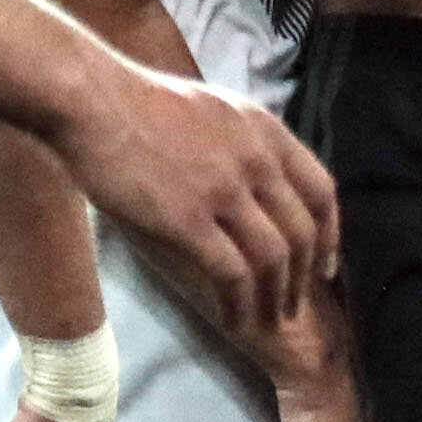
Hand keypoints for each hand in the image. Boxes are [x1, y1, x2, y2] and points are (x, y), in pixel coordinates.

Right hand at [61, 60, 333, 348]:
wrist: (91, 100)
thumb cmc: (138, 102)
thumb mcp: (213, 110)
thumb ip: (242, 143)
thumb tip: (253, 180)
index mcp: (266, 131)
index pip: (321, 191)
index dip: (330, 236)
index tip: (325, 267)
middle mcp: (256, 160)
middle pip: (302, 232)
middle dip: (303, 278)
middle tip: (293, 306)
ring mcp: (225, 191)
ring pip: (273, 259)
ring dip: (275, 298)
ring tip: (268, 321)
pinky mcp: (189, 219)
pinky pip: (232, 274)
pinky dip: (240, 304)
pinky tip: (234, 320)